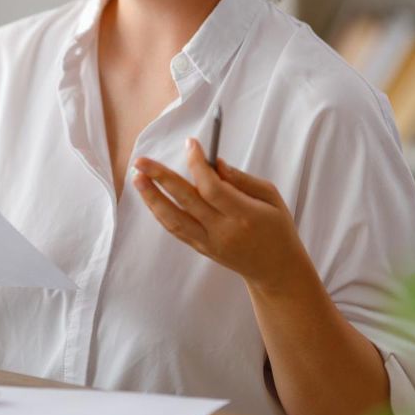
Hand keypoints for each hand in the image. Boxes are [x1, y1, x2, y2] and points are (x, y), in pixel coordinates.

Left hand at [131, 139, 313, 293]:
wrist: (276, 269)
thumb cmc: (276, 227)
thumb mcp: (271, 197)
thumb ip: (242, 179)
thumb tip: (214, 163)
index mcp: (245, 216)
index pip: (212, 188)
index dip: (197, 164)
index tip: (191, 144)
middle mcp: (224, 231)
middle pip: (186, 201)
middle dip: (161, 178)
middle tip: (142, 161)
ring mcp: (210, 243)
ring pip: (174, 219)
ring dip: (152, 198)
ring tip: (137, 177)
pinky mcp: (201, 249)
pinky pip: (176, 229)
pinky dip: (160, 212)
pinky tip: (150, 196)